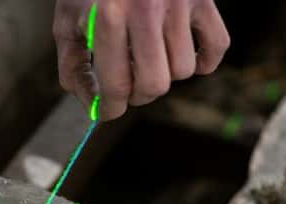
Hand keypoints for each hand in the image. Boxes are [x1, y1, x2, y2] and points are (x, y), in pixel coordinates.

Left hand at [53, 0, 229, 120]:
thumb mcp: (67, 19)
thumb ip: (72, 66)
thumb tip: (91, 105)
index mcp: (108, 16)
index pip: (117, 85)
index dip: (110, 108)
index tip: (107, 111)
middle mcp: (146, 9)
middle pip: (155, 85)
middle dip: (138, 96)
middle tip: (128, 87)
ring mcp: (178, 2)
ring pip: (183, 70)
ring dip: (164, 75)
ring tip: (147, 61)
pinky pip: (217, 45)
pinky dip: (204, 61)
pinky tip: (183, 57)